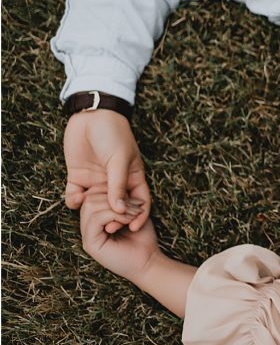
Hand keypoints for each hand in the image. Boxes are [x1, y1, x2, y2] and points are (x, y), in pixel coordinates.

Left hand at [64, 109, 150, 231]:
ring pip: (95, 205)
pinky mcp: (78, 178)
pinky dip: (74, 201)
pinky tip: (77, 198)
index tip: (133, 228)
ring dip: (93, 212)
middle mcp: (115, 183)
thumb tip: (120, 210)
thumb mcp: (120, 159)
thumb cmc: (113, 134)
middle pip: (117, 208)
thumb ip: (118, 184)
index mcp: (132, 177)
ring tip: (90, 213)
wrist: (91, 116)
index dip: (139, 216)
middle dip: (114, 219)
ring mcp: (96, 181)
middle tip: (109, 228)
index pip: (139, 201)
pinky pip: (75, 197)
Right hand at [80, 187, 158, 285]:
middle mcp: (87, 227)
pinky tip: (129, 220)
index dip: (109, 189)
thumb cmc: (143, 237)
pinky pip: (96, 218)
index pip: (92, 194)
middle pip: (89, 198)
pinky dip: (115, 214)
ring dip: (117, 205)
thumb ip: (121, 199)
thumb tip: (113, 182)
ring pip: (91, 206)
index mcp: (95, 219)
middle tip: (135, 205)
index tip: (131, 195)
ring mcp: (87, 236)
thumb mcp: (133, 212)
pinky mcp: (90, 243)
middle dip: (114, 196)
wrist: (149, 262)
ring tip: (135, 214)